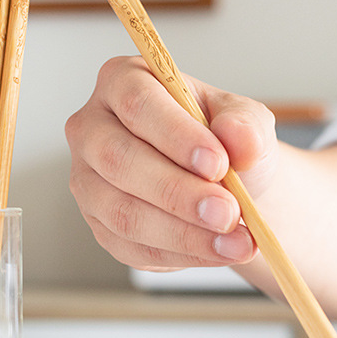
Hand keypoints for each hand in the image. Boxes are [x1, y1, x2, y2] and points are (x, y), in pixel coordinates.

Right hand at [66, 56, 277, 271]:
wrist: (227, 188)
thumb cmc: (226, 145)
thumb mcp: (246, 124)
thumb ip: (246, 127)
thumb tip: (239, 140)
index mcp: (123, 82)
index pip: (137, 103)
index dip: (176, 135)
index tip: (219, 164)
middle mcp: (93, 130)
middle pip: (119, 161)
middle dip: (178, 193)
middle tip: (228, 213)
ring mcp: (90, 183)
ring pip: (123, 214)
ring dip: (184, 234)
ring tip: (236, 242)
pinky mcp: (102, 228)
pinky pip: (134, 248)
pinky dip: (182, 255)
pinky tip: (219, 252)